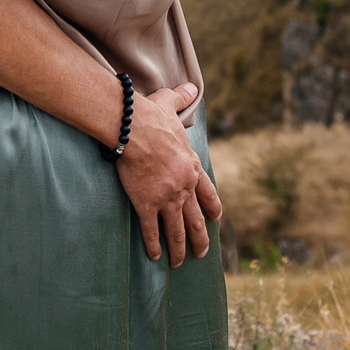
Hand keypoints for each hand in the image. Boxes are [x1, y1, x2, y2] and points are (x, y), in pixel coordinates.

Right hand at [115, 83, 220, 266]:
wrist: (133, 129)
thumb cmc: (151, 117)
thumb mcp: (171, 105)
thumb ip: (182, 98)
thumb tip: (191, 86)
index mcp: (192, 167)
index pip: (208, 194)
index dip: (212, 209)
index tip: (216, 220)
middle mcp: (184, 187)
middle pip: (196, 220)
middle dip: (200, 239)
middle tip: (201, 253)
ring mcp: (167, 198)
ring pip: (178, 230)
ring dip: (180, 249)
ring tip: (180, 263)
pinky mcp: (147, 204)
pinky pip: (152, 230)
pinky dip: (154, 245)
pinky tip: (155, 256)